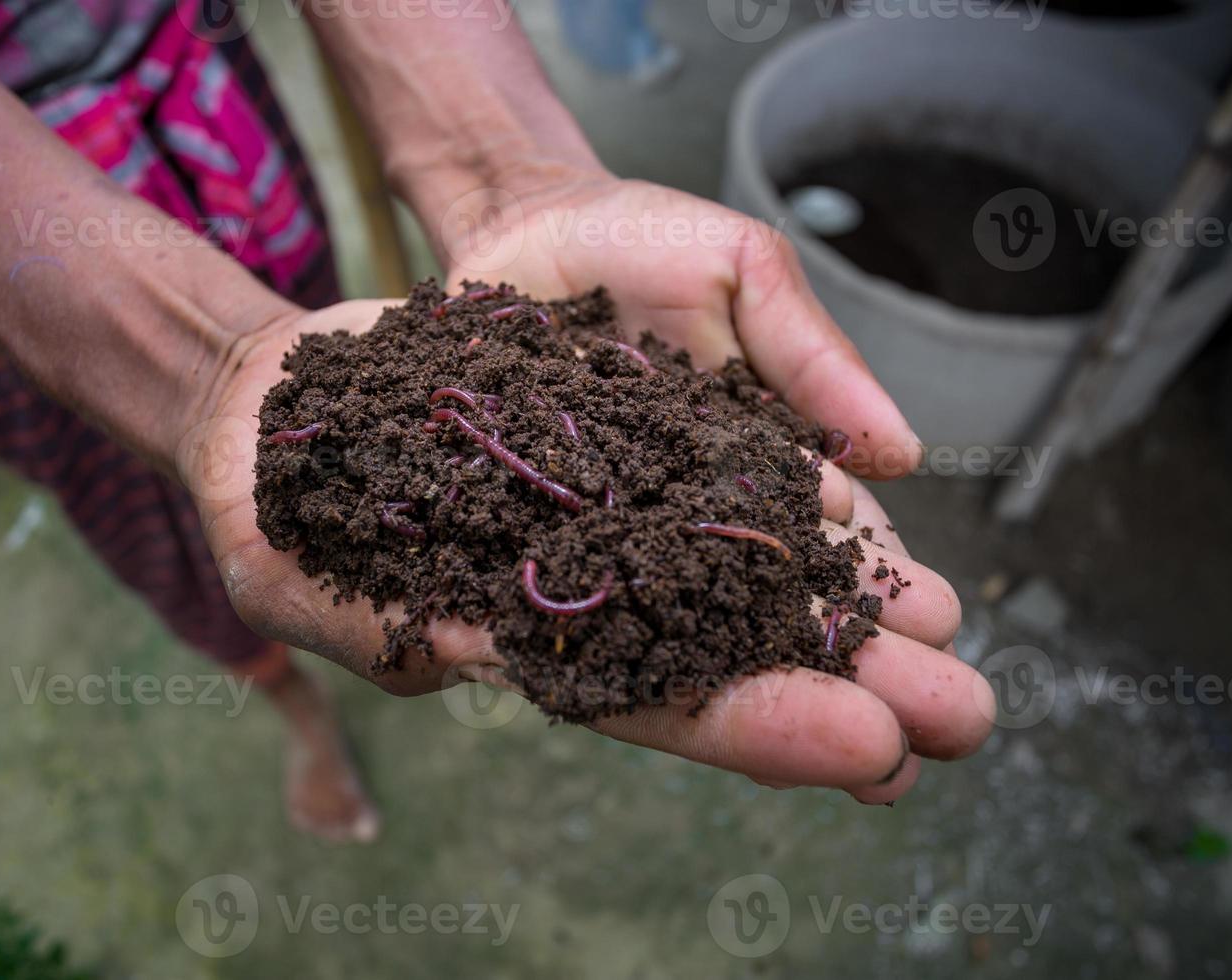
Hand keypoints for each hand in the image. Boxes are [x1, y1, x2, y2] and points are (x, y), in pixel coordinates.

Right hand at [180, 287, 989, 804]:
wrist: (271, 404)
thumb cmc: (259, 506)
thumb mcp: (289, 570)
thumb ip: (375, 621)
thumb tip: (472, 656)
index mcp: (513, 645)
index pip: (647, 701)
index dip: (756, 729)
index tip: (870, 752)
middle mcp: (577, 591)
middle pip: (726, 650)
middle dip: (845, 684)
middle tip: (972, 715)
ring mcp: (598, 514)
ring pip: (737, 562)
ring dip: (844, 596)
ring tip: (954, 620)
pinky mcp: (604, 437)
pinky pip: (708, 466)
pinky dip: (789, 491)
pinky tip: (874, 507)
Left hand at [436, 175, 993, 794]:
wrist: (517, 221)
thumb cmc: (641, 242)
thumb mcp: (746, 272)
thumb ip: (812, 360)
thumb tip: (903, 458)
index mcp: (769, 471)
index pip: (848, 558)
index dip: (895, 608)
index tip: (954, 662)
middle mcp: (702, 526)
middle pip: (790, 618)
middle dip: (867, 676)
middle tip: (943, 737)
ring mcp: (620, 540)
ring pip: (703, 637)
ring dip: (778, 699)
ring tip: (866, 767)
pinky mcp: (534, 541)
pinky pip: (585, 609)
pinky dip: (634, 662)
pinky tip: (688, 715)